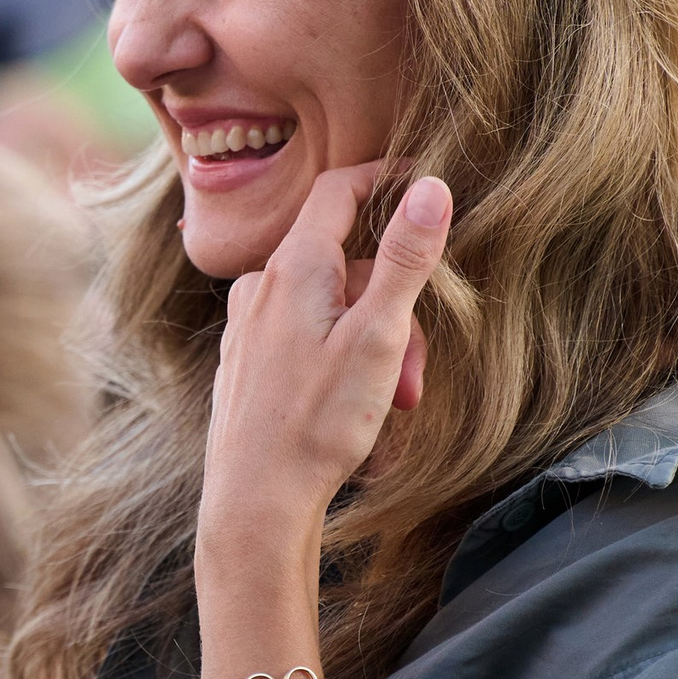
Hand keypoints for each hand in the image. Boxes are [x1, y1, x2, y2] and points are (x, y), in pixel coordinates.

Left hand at [197, 166, 451, 557]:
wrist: (255, 501)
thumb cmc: (318, 423)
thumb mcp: (378, 337)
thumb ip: (405, 259)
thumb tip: (432, 187)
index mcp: (294, 266)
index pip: (339, 190)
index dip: (384, 178)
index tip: (423, 182)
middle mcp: (261, 285)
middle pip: (345, 264)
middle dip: (392, 306)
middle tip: (414, 371)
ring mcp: (248, 324)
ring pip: (328, 306)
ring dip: (372, 341)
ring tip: (391, 399)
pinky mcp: (245, 360)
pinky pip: (304, 335)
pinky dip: (339, 357)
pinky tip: (351, 405)